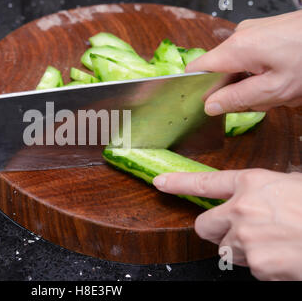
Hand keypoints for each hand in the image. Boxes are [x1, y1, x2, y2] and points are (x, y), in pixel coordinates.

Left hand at [153, 169, 301, 280]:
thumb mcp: (292, 184)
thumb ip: (266, 189)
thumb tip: (255, 196)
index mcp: (251, 184)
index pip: (204, 182)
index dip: (178, 183)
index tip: (160, 183)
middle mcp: (242, 210)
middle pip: (203, 226)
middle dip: (214, 229)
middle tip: (234, 229)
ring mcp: (246, 240)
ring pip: (227, 249)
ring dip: (242, 248)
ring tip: (272, 242)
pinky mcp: (257, 266)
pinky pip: (249, 267)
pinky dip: (261, 265)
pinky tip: (282, 255)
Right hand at [186, 11, 301, 115]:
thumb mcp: (275, 89)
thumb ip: (237, 99)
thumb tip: (209, 106)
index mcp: (236, 48)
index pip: (196, 69)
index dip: (197, 89)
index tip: (207, 105)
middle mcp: (240, 35)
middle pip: (221, 70)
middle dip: (239, 89)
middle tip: (266, 98)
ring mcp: (253, 30)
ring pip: (239, 65)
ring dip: (255, 82)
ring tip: (282, 86)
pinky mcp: (265, 31)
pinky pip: (253, 56)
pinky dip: (264, 70)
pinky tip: (285, 75)